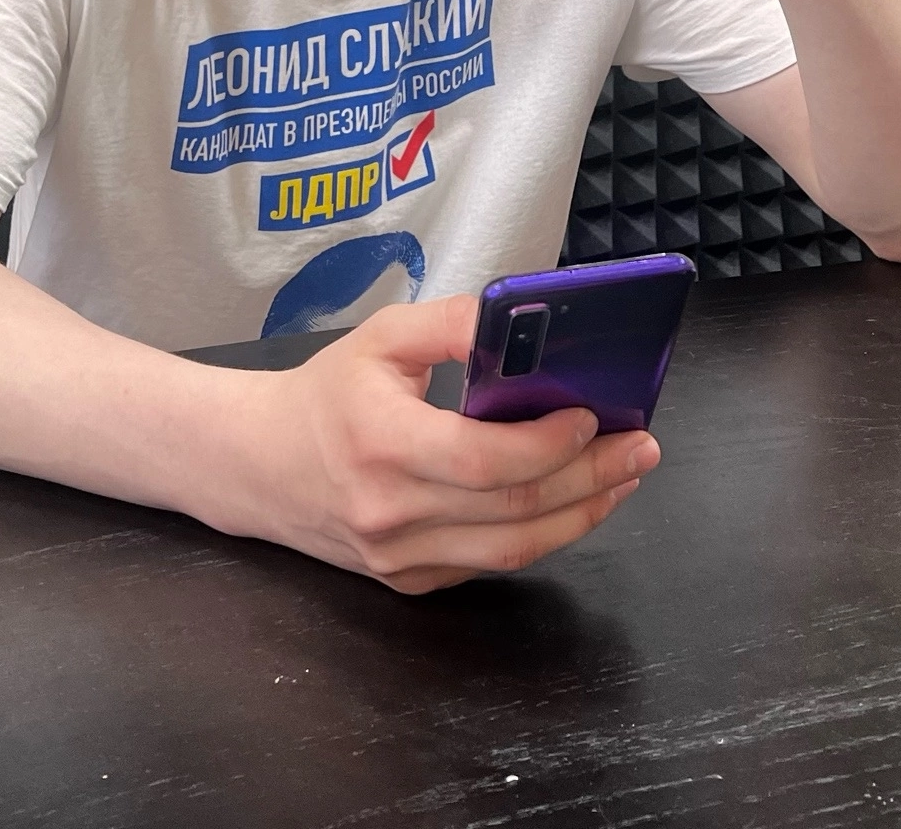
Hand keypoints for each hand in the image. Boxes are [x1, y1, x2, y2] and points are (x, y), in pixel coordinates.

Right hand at [226, 296, 658, 594]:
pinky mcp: (409, 582)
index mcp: (380, 443)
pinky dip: (540, 534)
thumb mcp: (380, 337)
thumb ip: (453, 324)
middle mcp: (390, 512)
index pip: (483, 459)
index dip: (549, 443)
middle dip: (592, 478)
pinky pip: (490, 563)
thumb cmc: (327, 393)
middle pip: (514, 508)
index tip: (591, 415)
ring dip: (582, 514)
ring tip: (624, 477)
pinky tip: (572, 502)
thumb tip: (527, 318)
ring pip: (513, 548)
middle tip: (641, 447)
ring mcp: (400, 558)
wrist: (259, 464)